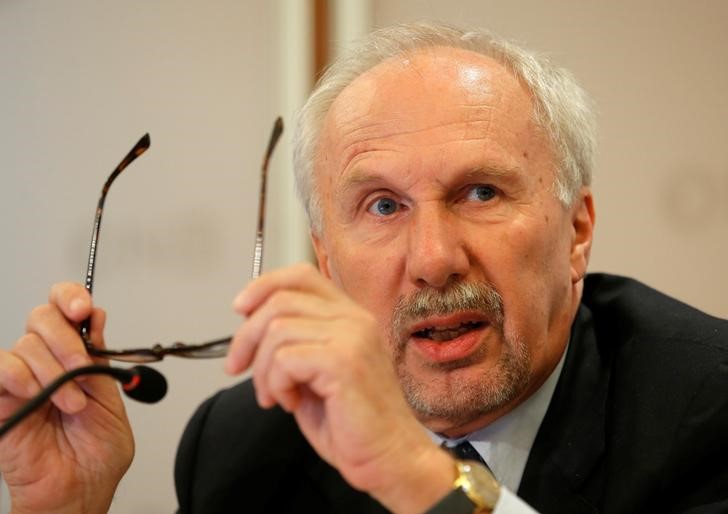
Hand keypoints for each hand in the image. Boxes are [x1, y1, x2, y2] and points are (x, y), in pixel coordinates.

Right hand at [0, 283, 132, 513]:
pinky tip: (38, 396)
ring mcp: (20, 379)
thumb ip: (100, 358)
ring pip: (25, 343)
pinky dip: (21, 376)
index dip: (71, 298)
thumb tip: (96, 316)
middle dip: (67, 340)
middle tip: (82, 370)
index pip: (64, 308)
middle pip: (42, 317)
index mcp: (76, 356)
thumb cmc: (96, 454)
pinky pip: (0, 366)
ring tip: (71, 404)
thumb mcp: (110, 399)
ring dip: (53, 372)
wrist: (80, 491)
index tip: (84, 310)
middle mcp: (46, 361)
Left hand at [226, 263, 454, 513]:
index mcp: (349, 316)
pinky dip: (276, 383)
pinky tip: (291, 403)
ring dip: (262, 369)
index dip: (263, 286)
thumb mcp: (315, 371)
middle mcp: (354, 319)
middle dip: (246, 336)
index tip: (240, 310)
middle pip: (280, 300)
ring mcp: (352, 337)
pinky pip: (285, 358)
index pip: (301, 275)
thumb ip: (294, 342)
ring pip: (277, 329)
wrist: (389, 458)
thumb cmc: (353, 422)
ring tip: (274, 395)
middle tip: (239, 367)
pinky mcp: (344, 362)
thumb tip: (250, 327)